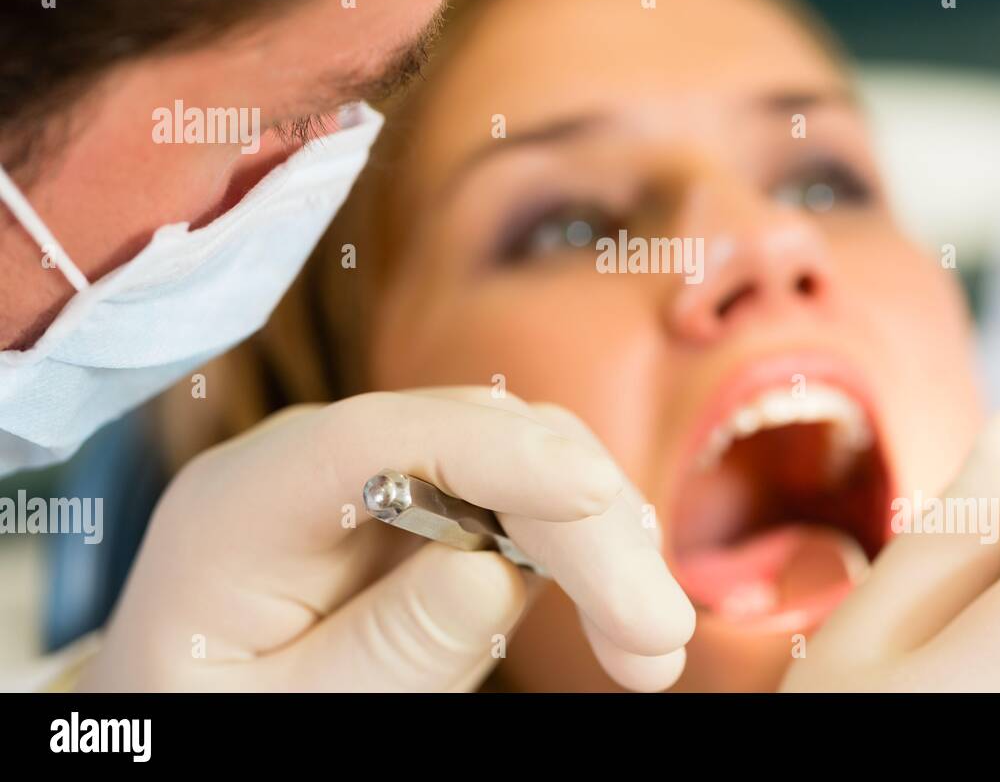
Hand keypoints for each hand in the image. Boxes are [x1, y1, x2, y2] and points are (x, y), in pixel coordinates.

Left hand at [77, 388, 694, 691]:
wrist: (190, 706)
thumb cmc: (210, 713)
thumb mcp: (277, 716)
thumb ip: (380, 651)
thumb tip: (495, 571)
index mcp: (244, 502)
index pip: (378, 436)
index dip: (500, 452)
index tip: (598, 502)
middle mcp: (318, 460)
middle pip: (476, 438)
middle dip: (583, 518)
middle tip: (656, 636)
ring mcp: (378, 473)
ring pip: (517, 454)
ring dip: (600, 533)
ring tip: (648, 643)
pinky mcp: (425, 500)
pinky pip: (518, 494)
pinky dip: (580, 543)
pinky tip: (614, 600)